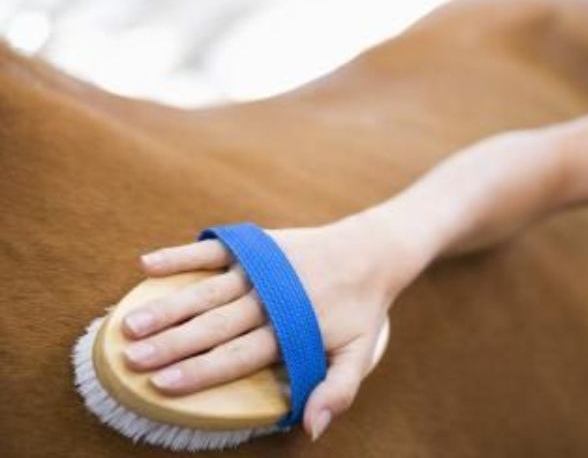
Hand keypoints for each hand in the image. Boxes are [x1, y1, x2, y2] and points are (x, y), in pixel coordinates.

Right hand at [120, 213, 425, 440]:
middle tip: (132, 357)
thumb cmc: (361, 309)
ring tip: (130, 323)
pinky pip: (215, 250)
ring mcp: (261, 267)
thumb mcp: (360, 353)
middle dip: (171, 343)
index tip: (162, 384)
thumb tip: (311, 429)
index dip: (199, 371)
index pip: (237, 355)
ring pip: (207, 290)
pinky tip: (148, 263)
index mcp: (291, 327)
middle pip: (214, 325)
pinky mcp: (257, 244)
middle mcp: (271, 297)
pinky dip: (181, 256)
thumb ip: (337, 390)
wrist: (371, 251)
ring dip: (167, 306)